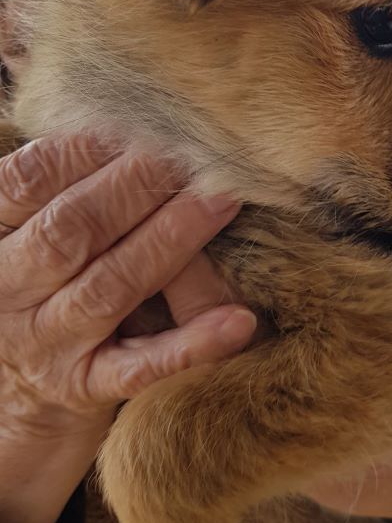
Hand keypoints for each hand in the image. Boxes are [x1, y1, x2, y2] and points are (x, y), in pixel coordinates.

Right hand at [0, 134, 256, 522]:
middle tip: (195, 150)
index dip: (83, 147)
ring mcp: (47, 342)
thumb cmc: (41, 291)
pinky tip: (238, 320)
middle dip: (135, 184)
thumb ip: (66, 189)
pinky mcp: (87, 388)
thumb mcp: (31, 237)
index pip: (27, 181)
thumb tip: (131, 120)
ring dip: (168, 239)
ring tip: (221, 202)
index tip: (140, 120)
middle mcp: (10, 290)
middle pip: (72, 229)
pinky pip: (142, 366)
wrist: (13, 402)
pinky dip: (192, 343)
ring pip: (109, 286)